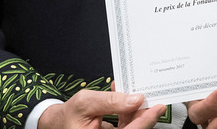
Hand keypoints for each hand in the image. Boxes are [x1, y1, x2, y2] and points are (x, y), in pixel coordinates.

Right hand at [38, 89, 165, 128]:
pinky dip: (129, 110)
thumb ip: (110, 101)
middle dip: (144, 112)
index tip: (158, 107)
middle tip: (152, 95)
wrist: (58, 122)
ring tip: (135, 91)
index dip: (146, 120)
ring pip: (133, 126)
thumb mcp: (86, 103)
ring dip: (137, 109)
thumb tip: (135, 99)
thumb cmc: (67, 115)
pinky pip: (128, 124)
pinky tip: (126, 97)